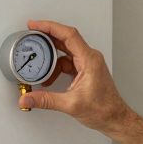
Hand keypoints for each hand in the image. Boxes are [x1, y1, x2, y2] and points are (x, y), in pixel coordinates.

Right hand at [22, 20, 134, 135]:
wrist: (114, 118)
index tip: (35, 25)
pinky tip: (49, 79)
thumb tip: (28, 98)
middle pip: (65, 40)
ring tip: (39, 67)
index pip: (68, 35)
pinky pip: (68, 63)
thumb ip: (46, 100)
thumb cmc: (104, 109)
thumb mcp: (71, 104)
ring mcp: (88, 64)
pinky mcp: (86, 71)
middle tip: (31, 36)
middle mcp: (90, 58)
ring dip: (51, 59)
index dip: (50, 27)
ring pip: (65, 52)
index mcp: (89, 60)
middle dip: (47, 38)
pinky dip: (57, 68)